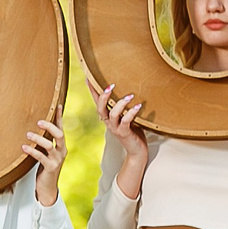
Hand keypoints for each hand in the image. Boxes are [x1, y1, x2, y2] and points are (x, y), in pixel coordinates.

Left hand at [23, 118, 65, 204]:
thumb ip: (44, 142)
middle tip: (38, 121)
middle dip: (50, 126)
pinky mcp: (50, 168)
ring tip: (28, 134)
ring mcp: (57, 160)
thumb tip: (35, 128)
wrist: (47, 188)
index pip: (61, 128)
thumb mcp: (46, 153)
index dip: (60, 117)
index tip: (58, 105)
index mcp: (61, 146)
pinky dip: (32, 151)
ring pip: (50, 145)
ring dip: (38, 139)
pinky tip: (23, 147)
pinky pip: (41, 157)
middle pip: (59, 134)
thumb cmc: (45, 168)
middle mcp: (62, 151)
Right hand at [88, 73, 152, 193]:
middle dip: (104, 97)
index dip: (92, 91)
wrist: (137, 150)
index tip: (88, 78)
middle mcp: (108, 123)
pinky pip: (126, 122)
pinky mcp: (125, 133)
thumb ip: (124, 107)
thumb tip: (129, 88)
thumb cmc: (133, 131)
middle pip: (100, 109)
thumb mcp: (126, 116)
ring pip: (113, 115)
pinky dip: (132, 113)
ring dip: (121, 104)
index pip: (97, 102)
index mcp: (107, 117)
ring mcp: (115, 128)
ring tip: (130, 96)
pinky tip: (139, 106)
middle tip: (111, 86)